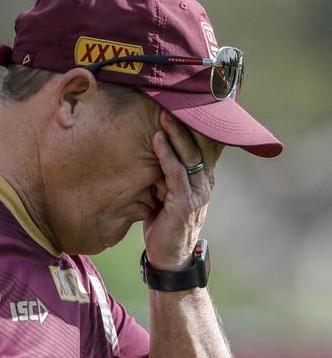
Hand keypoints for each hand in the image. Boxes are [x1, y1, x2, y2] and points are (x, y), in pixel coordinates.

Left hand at [142, 110, 223, 268]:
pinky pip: (175, 173)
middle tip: (175, 100)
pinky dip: (166, 155)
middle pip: (199, 144)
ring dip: (176, 134)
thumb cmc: (164, 222)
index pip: (204, 143)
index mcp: (203, 177)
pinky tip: (157, 139)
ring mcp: (197, 192)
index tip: (187, 102)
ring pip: (189, 156)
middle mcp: (205, 182)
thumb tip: (153, 147)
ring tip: (164, 114)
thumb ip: (167, 173)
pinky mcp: (184, 203)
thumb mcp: (167, 193)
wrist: (169, 257)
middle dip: (188, 122)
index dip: (198, 123)